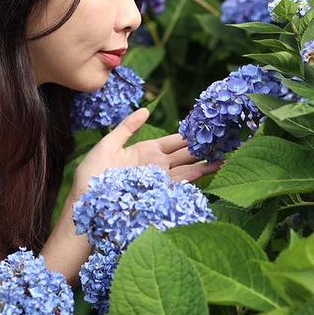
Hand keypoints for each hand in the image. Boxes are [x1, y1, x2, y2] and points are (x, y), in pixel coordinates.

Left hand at [71, 108, 221, 198]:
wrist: (85, 203)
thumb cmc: (92, 175)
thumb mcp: (108, 145)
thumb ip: (127, 127)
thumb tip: (146, 110)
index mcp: (146, 151)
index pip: (175, 142)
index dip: (191, 135)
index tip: (208, 127)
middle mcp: (157, 166)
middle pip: (188, 155)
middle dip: (206, 148)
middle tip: (228, 141)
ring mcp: (160, 180)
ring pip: (190, 169)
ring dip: (208, 163)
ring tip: (228, 157)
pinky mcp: (160, 193)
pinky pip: (182, 184)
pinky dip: (199, 178)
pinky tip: (214, 171)